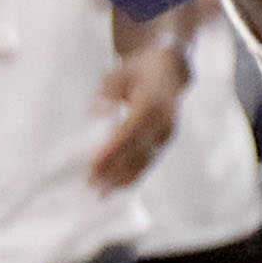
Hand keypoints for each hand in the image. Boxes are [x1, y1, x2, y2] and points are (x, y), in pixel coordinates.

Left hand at [89, 45, 186, 189]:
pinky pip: (149, 161)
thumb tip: (97, 111)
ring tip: (102, 193)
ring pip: (145, 161)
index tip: (94, 165)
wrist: (170, 69)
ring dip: (124, 178)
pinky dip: (133, 176)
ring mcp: (167, 133)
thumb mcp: (120, 72)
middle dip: (114, 170)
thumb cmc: (139, 69)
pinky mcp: (165, 140)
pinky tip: (117, 187)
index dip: (112, 151)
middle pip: (137, 151)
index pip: (129, 133)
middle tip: (91, 184)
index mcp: (152, 104)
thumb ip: (108, 92)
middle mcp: (163, 122)